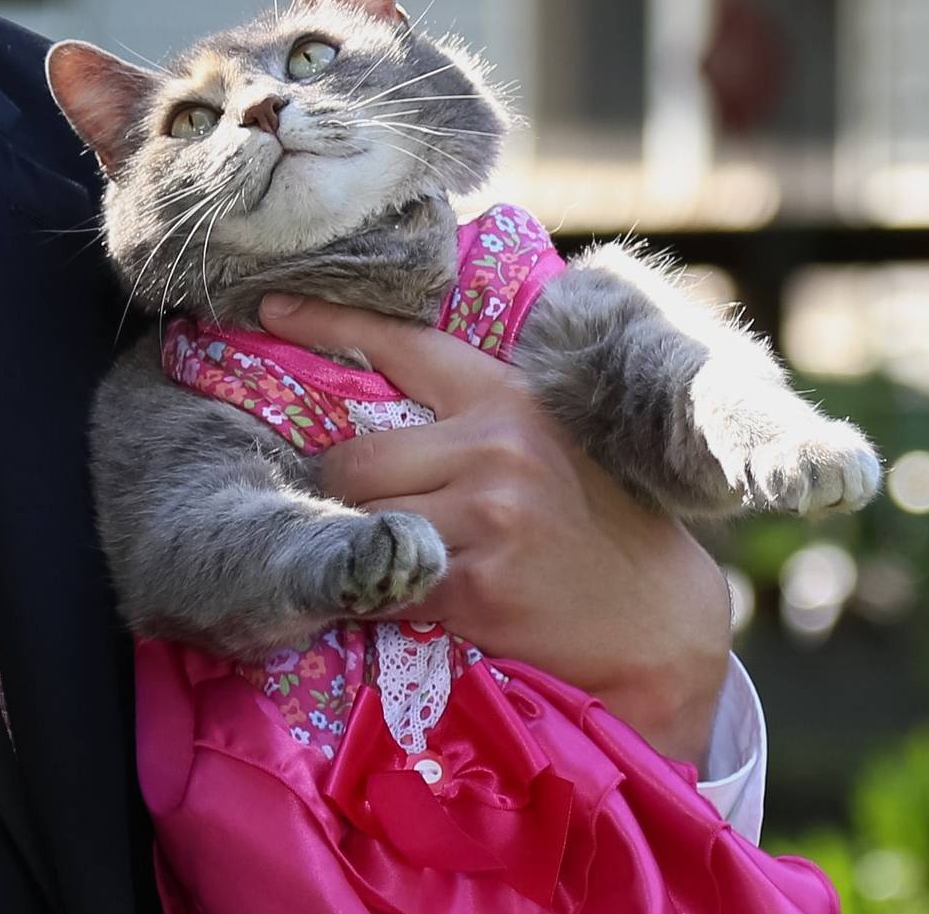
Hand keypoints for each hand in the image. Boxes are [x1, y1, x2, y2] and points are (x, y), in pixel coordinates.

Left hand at [260, 294, 731, 765]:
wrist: (658, 621)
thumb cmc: (596, 526)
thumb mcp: (548, 442)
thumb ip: (475, 418)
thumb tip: (373, 397)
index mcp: (509, 399)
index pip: (403, 344)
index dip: (328, 322)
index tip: (269, 306)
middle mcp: (496, 447)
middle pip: (353, 456)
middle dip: (339, 489)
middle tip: (350, 512)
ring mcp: (486, 516)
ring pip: (358, 518)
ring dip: (352, 541)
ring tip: (378, 554)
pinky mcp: (475, 584)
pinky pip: (380, 579)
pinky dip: (372, 590)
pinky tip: (390, 597)